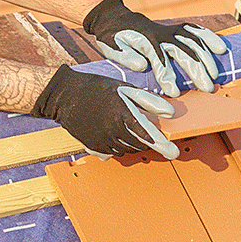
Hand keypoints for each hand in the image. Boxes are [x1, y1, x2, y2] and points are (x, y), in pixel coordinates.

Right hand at [31, 66, 177, 160]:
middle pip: (140, 145)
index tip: (174, 152)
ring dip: (134, 144)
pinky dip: (120, 146)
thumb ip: (150, 101)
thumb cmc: (97, 89)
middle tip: (147, 131)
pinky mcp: (94, 147)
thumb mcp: (125, 89)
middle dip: (148, 141)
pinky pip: (113, 152)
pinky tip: (114, 133)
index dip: (164, 146)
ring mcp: (102, 141)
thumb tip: (170, 112)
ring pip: (127, 150)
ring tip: (128, 128)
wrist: (66, 96)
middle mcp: (113, 130)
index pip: (149, 135)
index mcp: (123, 114)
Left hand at [81, 0, 227, 94]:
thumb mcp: (111, 47)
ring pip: (193, 42)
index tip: (174, 92)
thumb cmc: (112, 38)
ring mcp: (170, 30)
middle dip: (196, 70)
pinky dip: (209, 38)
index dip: (168, 76)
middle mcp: (161, 34)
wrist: (115, 18)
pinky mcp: (175, 29)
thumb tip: (143, 66)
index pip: (159, 60)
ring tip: (215, 77)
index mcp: (145, 41)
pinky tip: (221, 49)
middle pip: (183, 52)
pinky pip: (195, 31)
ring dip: (207, 58)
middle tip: (207, 89)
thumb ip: (125, 57)